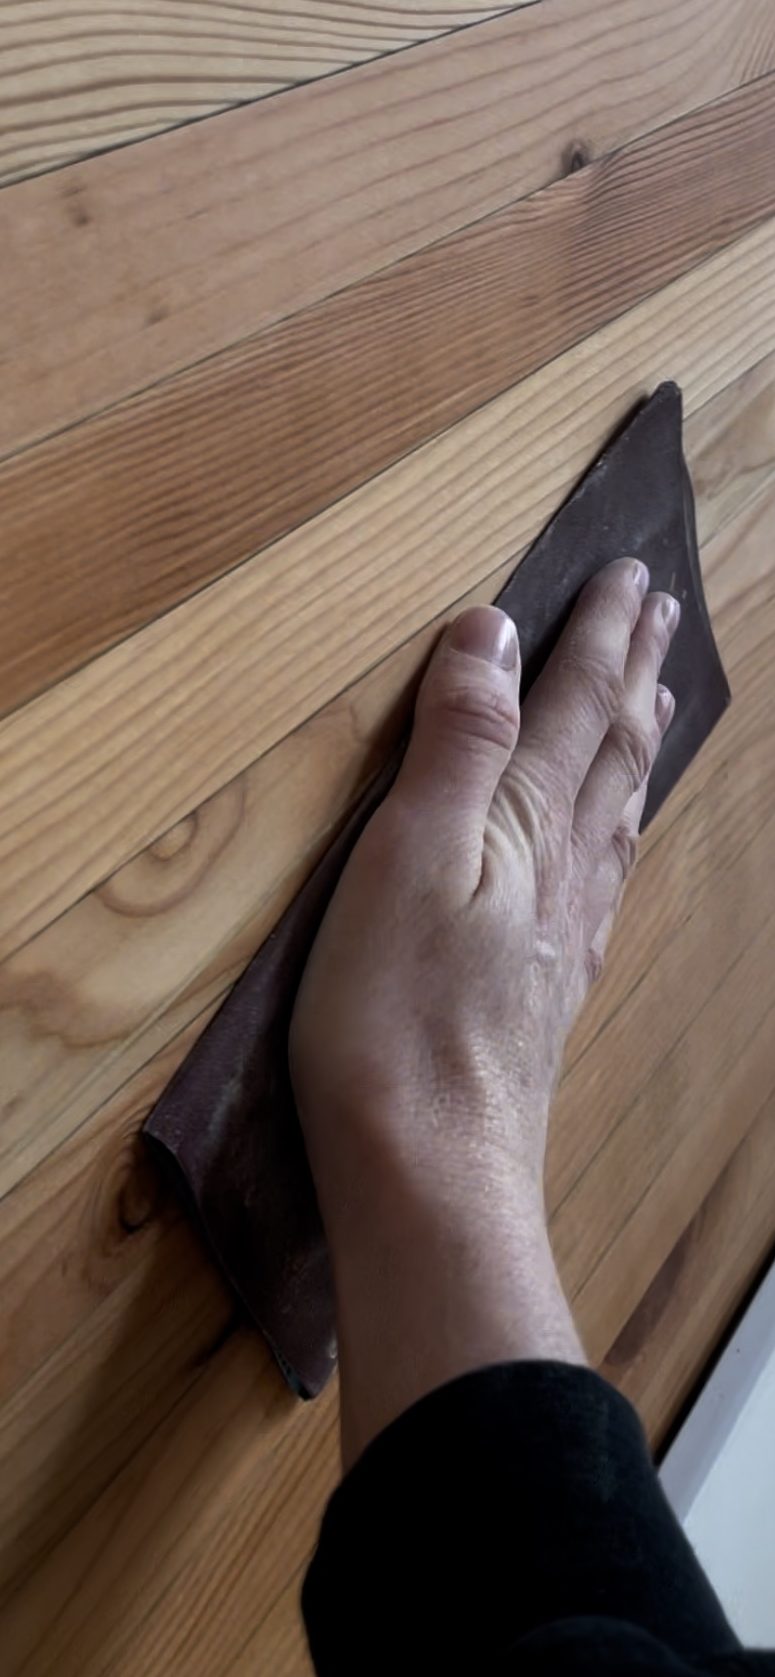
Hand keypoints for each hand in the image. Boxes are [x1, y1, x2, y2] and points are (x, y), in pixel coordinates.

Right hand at [291, 559, 678, 1460]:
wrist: (432, 1166)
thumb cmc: (395, 1013)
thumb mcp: (408, 854)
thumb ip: (458, 742)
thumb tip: (492, 633)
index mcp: (529, 825)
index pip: (576, 706)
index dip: (600, 635)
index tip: (629, 574)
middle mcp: (564, 869)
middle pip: (614, 750)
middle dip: (635, 673)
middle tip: (663, 615)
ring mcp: (564, 931)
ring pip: (619, 812)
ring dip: (638, 744)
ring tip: (654, 704)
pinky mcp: (547, 984)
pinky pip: (605, 876)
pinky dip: (620, 829)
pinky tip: (612, 845)